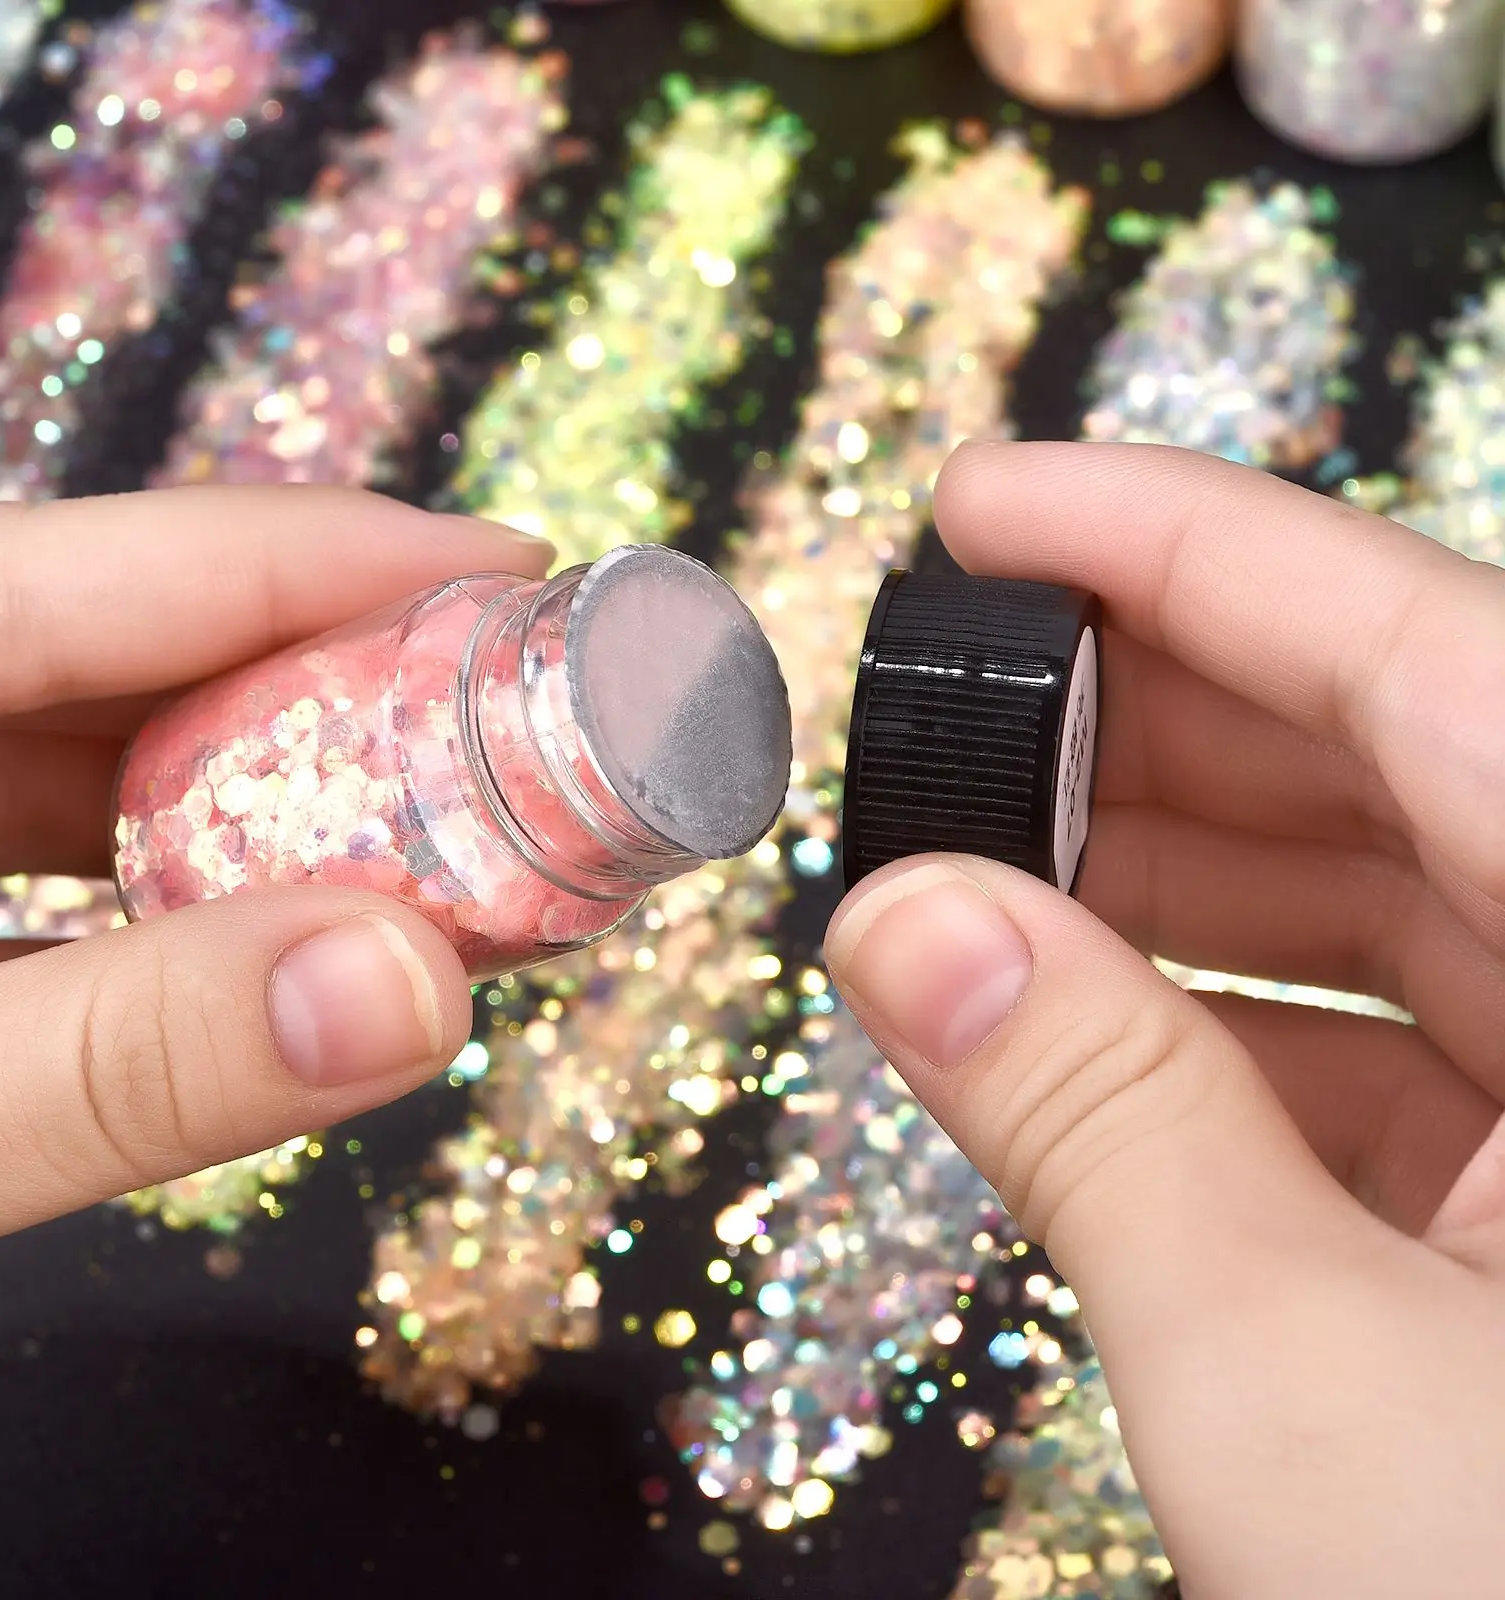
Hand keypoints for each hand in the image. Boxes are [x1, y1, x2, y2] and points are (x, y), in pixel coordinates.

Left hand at [0, 487, 550, 1276]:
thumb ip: (106, 1063)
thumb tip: (410, 984)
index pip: (96, 561)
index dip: (326, 553)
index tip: (517, 571)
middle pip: (96, 661)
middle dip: (314, 699)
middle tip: (499, 742)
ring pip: (51, 778)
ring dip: (242, 822)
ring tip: (414, 857)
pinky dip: (140, 918)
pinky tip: (255, 963)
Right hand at [825, 442, 1504, 1597]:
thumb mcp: (1298, 1393)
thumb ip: (1086, 1121)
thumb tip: (901, 925)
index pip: (1425, 653)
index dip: (1180, 543)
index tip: (988, 502)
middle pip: (1401, 754)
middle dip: (1146, 721)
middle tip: (952, 706)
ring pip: (1391, 897)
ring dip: (1164, 880)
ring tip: (979, 868)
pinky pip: (1393, 1042)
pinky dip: (1222, 1024)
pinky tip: (1081, 1024)